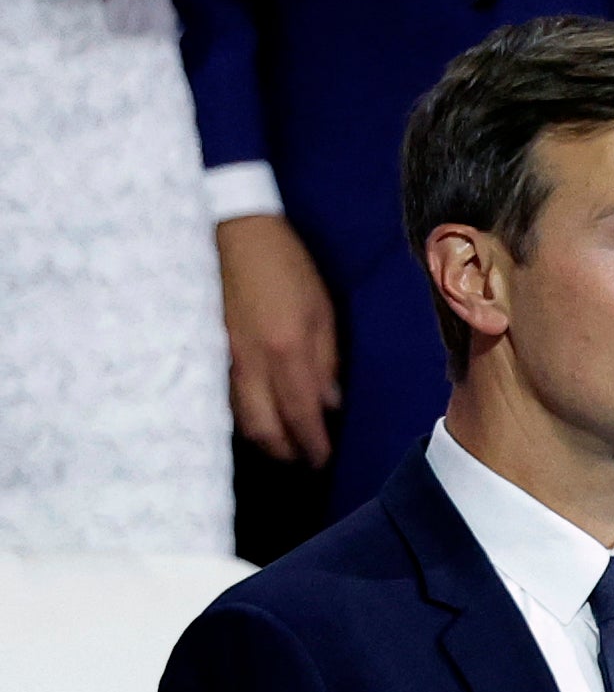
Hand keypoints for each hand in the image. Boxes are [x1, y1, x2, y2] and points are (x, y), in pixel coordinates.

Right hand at [216, 214, 339, 466]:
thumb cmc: (284, 267)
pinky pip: (225, 399)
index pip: (301, 417)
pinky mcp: (205, 352)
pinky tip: (256, 417)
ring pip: (241, 419)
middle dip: (286, 453)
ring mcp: (223, 360)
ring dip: (263, 439)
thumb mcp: (321, 311)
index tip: (323, 461)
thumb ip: (326, 361)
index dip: (313, 446)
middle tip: (304, 459)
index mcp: (285, 353)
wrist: (232, 231)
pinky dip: (243, 417)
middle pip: (265, 431)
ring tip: (283, 444)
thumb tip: (329, 404)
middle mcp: (251, 365)